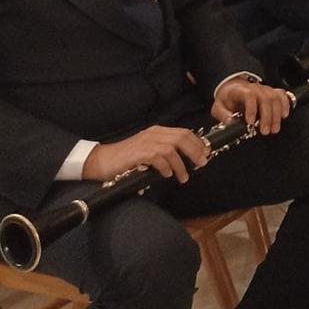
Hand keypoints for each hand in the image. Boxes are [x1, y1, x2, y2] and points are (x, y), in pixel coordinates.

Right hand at [82, 125, 209, 183]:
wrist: (101, 161)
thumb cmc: (126, 160)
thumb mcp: (148, 152)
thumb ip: (164, 153)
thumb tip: (185, 160)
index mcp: (157, 132)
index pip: (183, 133)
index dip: (198, 143)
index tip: (206, 154)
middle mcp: (153, 134)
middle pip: (182, 137)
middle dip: (196, 150)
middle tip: (202, 163)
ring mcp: (145, 142)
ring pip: (172, 149)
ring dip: (181, 164)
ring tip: (183, 177)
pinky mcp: (138, 153)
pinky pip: (158, 158)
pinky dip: (166, 167)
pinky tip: (167, 175)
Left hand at [212, 78, 289, 135]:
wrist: (234, 89)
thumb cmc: (228, 99)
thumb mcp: (218, 106)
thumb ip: (222, 114)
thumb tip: (230, 122)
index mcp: (241, 90)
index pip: (250, 95)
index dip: (252, 108)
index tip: (250, 122)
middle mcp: (255, 88)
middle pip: (266, 98)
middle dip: (267, 116)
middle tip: (265, 131)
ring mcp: (265, 89)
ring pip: (275, 98)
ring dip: (276, 115)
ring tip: (274, 129)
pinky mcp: (272, 92)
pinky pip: (282, 95)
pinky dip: (285, 105)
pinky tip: (284, 115)